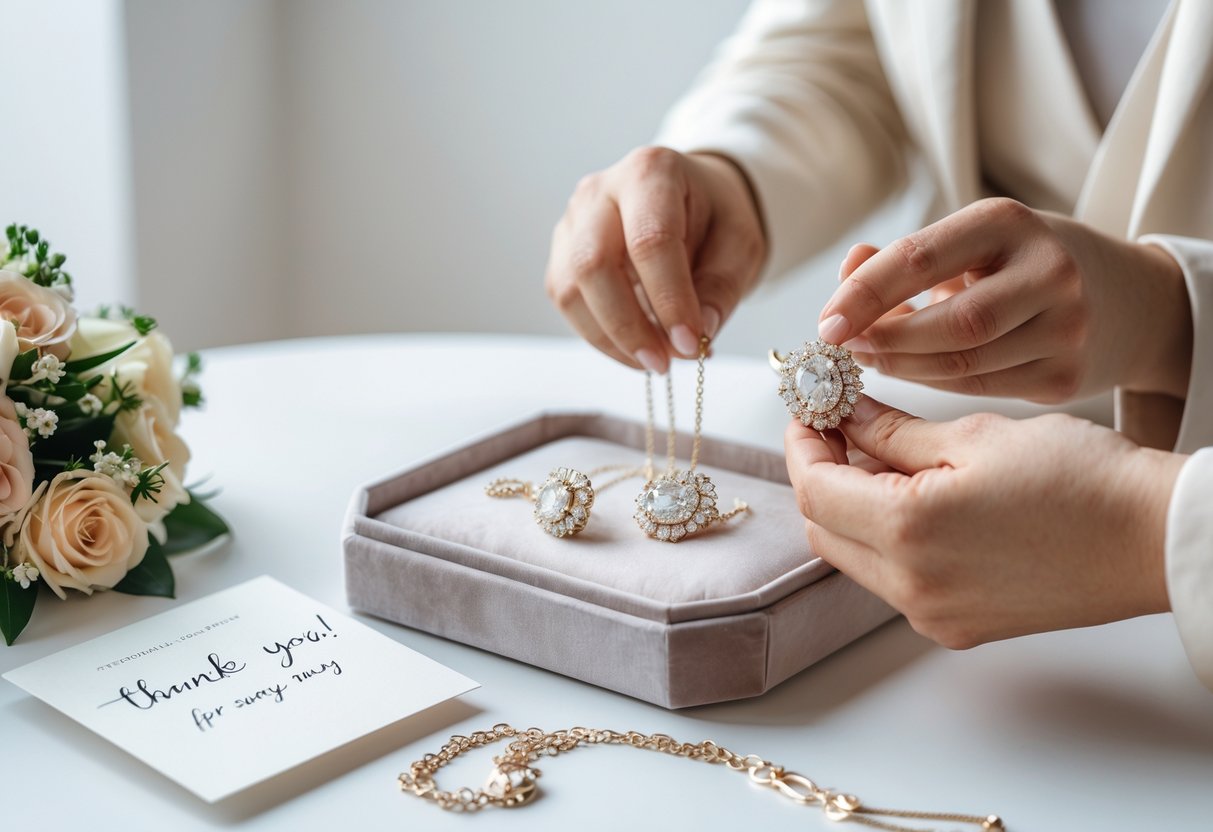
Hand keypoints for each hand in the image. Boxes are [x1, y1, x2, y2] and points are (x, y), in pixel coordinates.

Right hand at [545, 147, 765, 372]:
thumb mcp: (740, 245)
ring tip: (655, 361)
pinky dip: (599, 336)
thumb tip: (698, 334)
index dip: (669, 299)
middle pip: (594, 264)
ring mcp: (573, 220)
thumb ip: (721, 287)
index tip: (689, 344)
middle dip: (629, 325)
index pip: (650, 240)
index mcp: (652, 171)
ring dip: (611, 338)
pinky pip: (567, 302)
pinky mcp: (562, 252)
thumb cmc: (714, 217)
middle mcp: (600, 189)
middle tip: (665, 363)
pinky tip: (634, 348)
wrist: (690, 201)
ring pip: (570, 289)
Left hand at [784, 396, 1186, 647]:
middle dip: (818, 475)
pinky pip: (892, 580)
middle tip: (835, 427)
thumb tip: (842, 415)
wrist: (1155, 538)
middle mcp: (910, 587)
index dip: (802, 444)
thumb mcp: (974, 436)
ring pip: (854, 557)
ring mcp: (933, 614)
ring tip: (876, 455)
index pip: (813, 489)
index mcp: (907, 532)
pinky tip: (910, 498)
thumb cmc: (1081, 479)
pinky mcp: (957, 625)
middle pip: (823, 529)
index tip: (808, 411)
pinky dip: (884, 538)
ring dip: (849, 508)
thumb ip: (892, 431)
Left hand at [816, 198, 1192, 402]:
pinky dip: (936, 385)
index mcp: (1011, 222)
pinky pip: (982, 389)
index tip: (825, 323)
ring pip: (961, 365)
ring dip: (902, 368)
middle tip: (844, 349)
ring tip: (870, 360)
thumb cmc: (1024, 265)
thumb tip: (848, 268)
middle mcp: (1048, 272)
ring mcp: (1065, 329)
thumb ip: (905, 256)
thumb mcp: (972, 242)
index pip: (920, 258)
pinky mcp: (1067, 377)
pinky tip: (913, 373)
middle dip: (884, 340)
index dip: (865, 295)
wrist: (1128, 301)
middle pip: (947, 324)